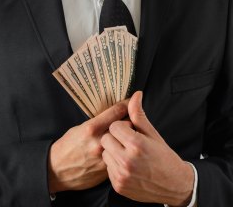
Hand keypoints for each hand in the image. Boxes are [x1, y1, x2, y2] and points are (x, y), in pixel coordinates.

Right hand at [48, 101, 128, 192]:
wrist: (57, 170)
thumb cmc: (67, 147)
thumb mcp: (78, 129)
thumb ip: (96, 123)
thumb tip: (113, 115)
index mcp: (91, 128)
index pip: (117, 111)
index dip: (127, 104)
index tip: (132, 101)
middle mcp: (100, 141)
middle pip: (127, 125)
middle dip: (131, 121)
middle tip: (131, 121)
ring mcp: (105, 156)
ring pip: (127, 142)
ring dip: (129, 138)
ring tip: (126, 138)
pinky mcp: (107, 169)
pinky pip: (122, 157)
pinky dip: (123, 153)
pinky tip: (120, 152)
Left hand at [101, 91, 193, 205]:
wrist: (175, 186)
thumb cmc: (164, 158)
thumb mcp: (153, 135)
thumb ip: (139, 115)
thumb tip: (135, 95)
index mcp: (137, 144)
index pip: (114, 126)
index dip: (122, 127)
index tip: (130, 132)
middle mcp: (127, 160)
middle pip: (105, 139)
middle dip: (114, 138)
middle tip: (127, 143)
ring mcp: (122, 175)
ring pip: (105, 154)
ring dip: (113, 152)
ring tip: (128, 155)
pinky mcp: (118, 185)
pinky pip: (107, 169)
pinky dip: (115, 166)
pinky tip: (128, 167)